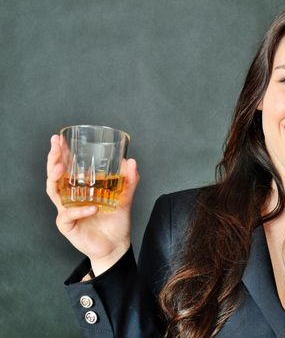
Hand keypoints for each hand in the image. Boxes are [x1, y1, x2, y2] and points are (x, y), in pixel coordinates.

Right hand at [46, 135, 139, 275]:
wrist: (116, 245)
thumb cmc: (116, 221)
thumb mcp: (125, 198)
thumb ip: (129, 181)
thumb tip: (131, 161)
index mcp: (80, 189)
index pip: (66, 168)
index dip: (61, 154)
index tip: (59, 138)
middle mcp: (69, 198)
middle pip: (54, 176)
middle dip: (53, 159)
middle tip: (56, 146)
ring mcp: (66, 211)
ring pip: (53, 192)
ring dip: (56, 178)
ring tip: (61, 167)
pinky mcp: (67, 226)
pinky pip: (68, 215)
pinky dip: (80, 210)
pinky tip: (92, 208)